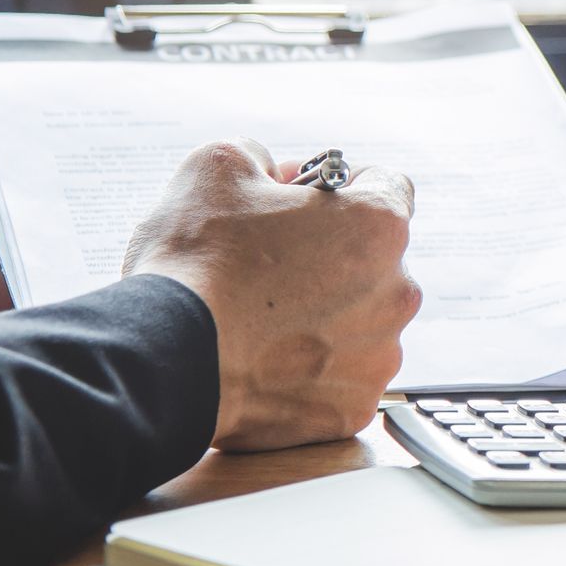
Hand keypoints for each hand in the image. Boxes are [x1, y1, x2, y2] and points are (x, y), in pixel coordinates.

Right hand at [122, 139, 422, 451]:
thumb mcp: (218, 167)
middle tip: (272, 261)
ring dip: (325, 316)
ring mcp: (380, 355)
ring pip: (361, 323)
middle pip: (374, 261)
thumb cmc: (197, 263)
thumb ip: (261, 157)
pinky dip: (312, 371)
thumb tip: (270, 174)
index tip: (307, 198)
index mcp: (380, 225)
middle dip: (331, 255)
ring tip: (262, 318)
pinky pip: (341, 378)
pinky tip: (267, 361)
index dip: (342, 187)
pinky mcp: (354, 408)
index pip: (387, 187)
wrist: (167, 359)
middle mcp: (398, 292)